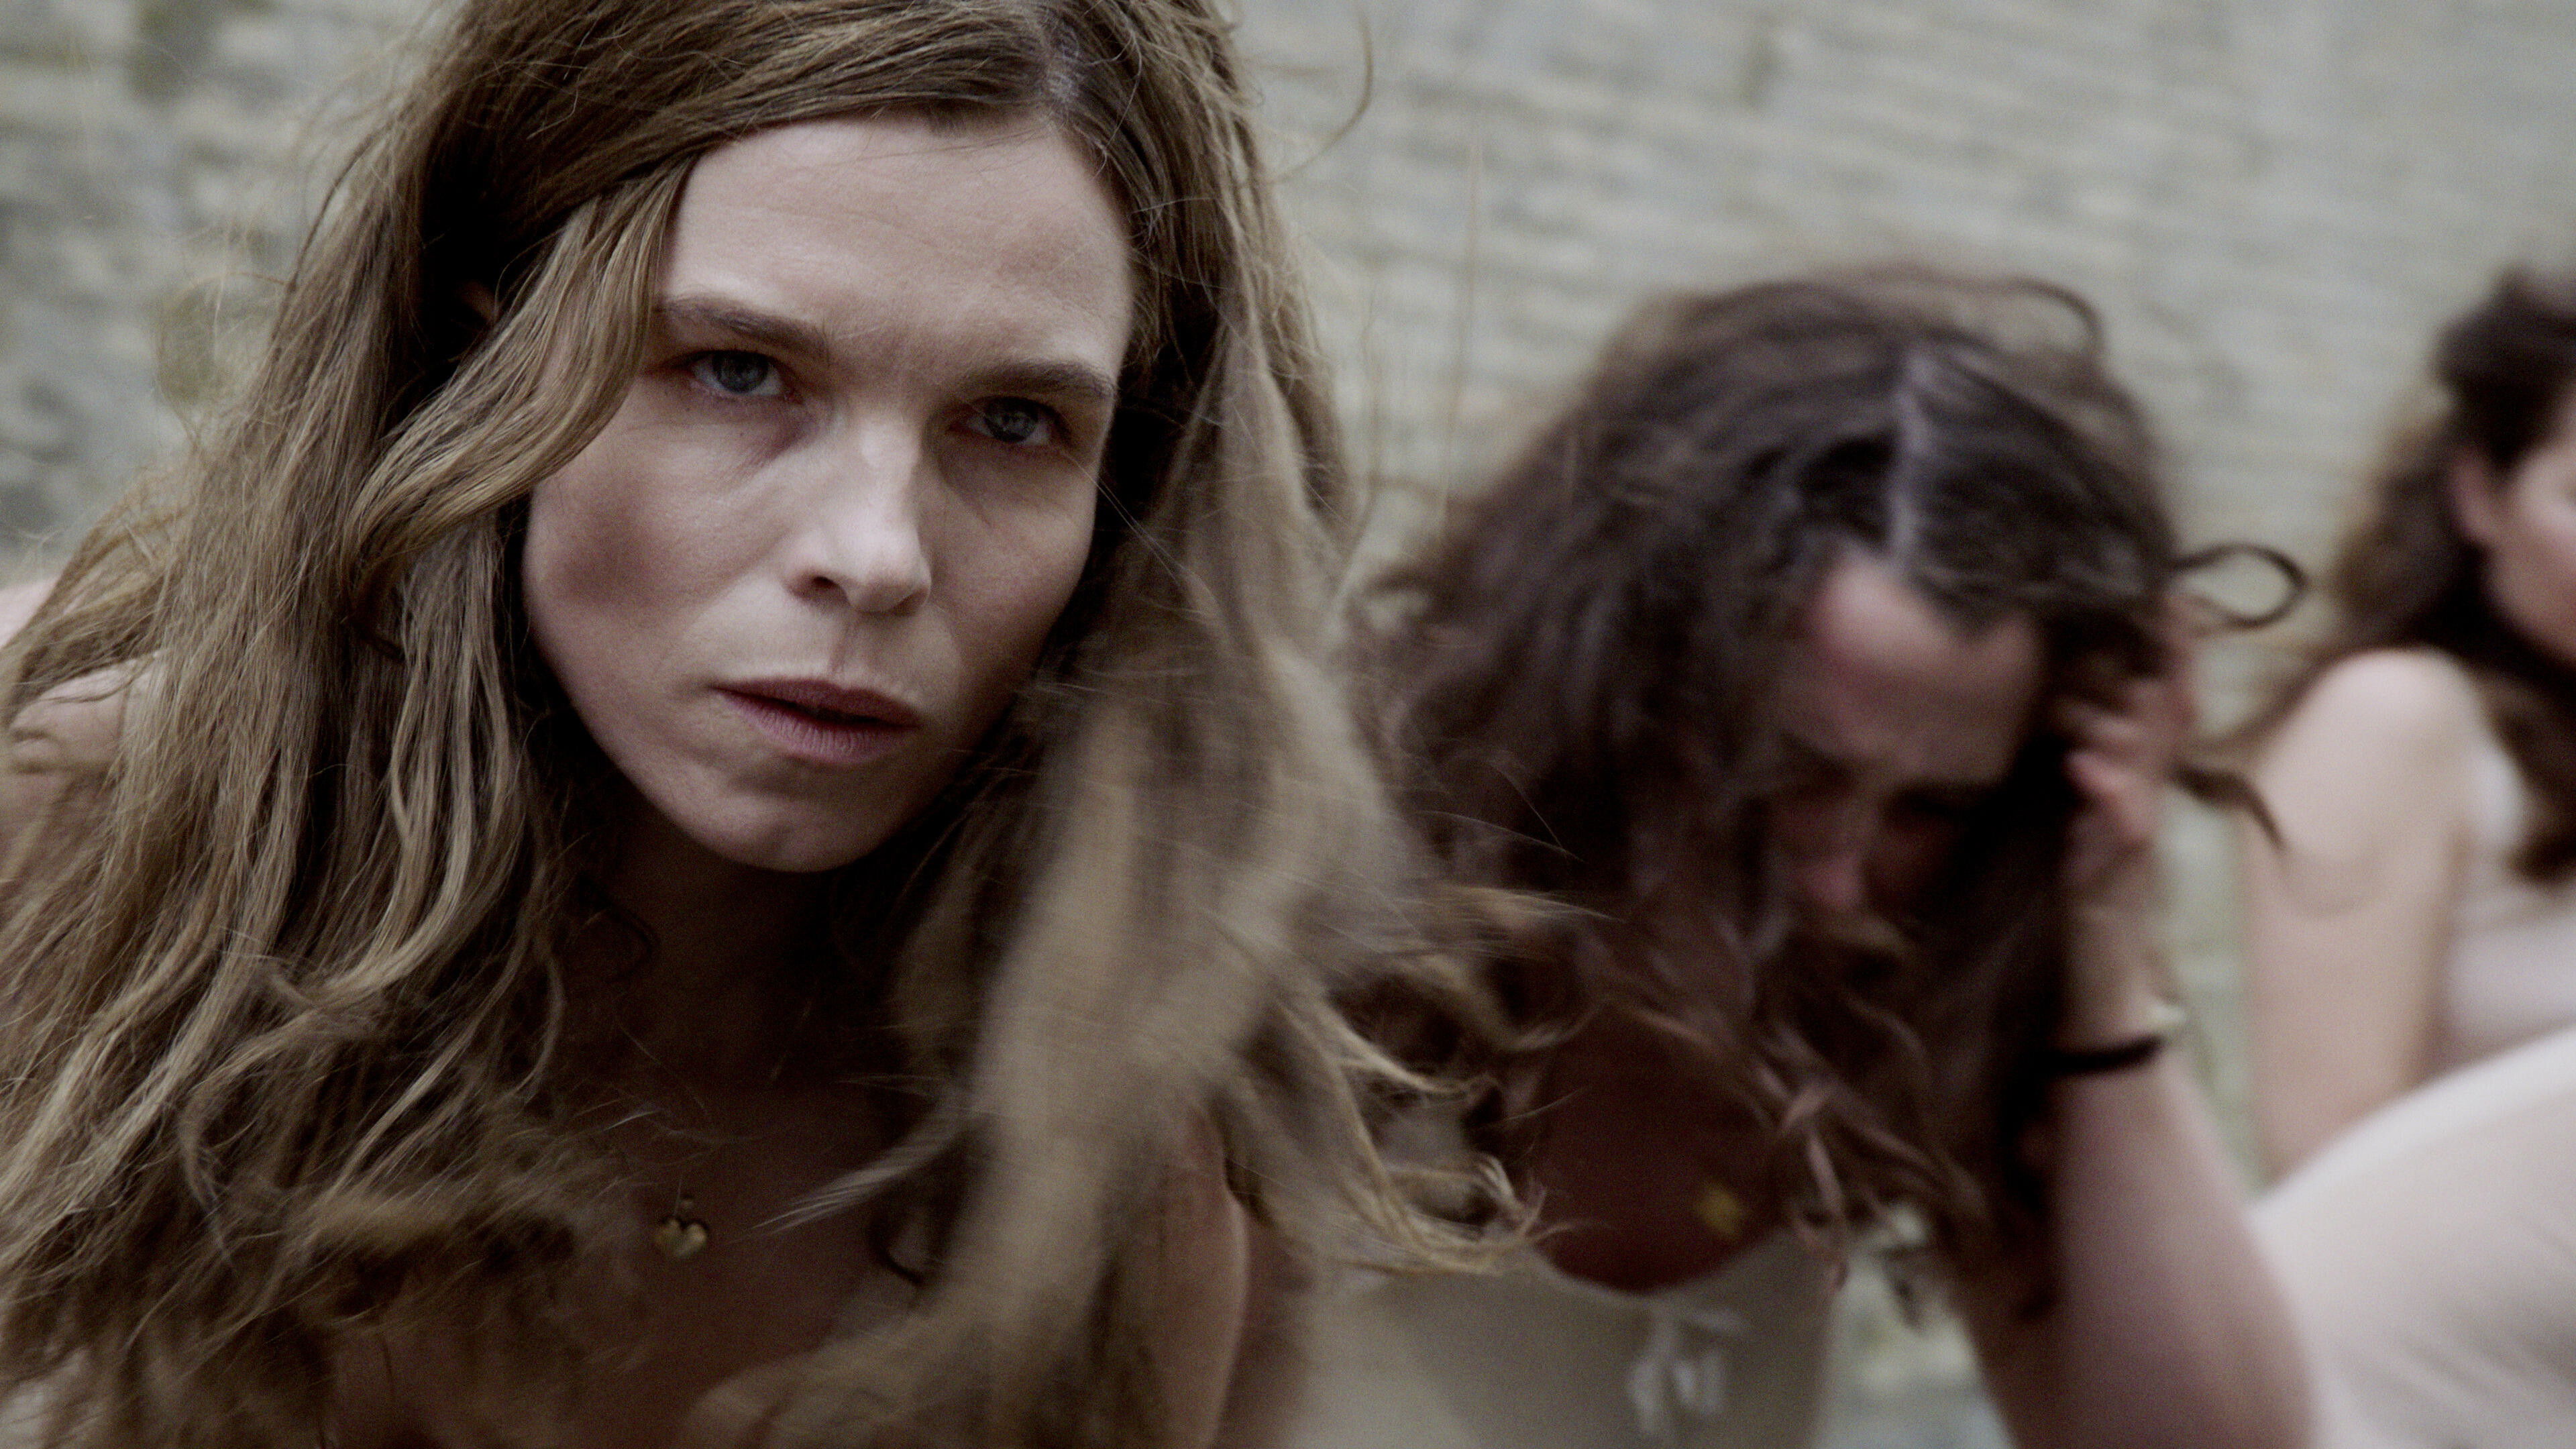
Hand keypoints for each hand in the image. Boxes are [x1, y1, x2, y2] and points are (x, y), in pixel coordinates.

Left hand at [2051, 600, 2196, 1045]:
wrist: (2089, 981)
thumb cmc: (2070, 889)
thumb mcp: (2061, 807)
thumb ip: (2065, 753)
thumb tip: (2044, 697)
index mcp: (2128, 771)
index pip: (2159, 693)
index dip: (2170, 644)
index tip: (2167, 591)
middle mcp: (2143, 792)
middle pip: (2158, 706)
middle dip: (2125, 673)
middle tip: (2078, 666)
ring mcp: (2138, 829)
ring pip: (2144, 751)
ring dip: (2105, 721)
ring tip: (2064, 717)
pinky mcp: (2124, 871)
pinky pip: (2129, 820)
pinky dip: (2109, 789)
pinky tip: (2085, 766)